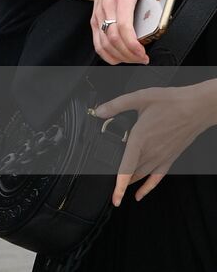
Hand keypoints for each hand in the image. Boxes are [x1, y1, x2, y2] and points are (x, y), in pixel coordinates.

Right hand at [87, 0, 158, 65]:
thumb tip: (166, 16)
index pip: (124, 25)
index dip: (132, 43)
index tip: (142, 52)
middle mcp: (109, 7)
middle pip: (114, 38)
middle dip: (128, 54)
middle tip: (142, 59)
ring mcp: (99, 16)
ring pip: (104, 43)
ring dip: (119, 56)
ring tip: (133, 59)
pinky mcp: (95, 22)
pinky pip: (97, 43)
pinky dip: (107, 55)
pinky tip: (118, 58)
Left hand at [95, 80, 216, 204]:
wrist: (197, 107)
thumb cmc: (172, 102)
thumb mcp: (139, 98)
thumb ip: (116, 105)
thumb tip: (99, 111)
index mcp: (141, 138)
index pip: (127, 168)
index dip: (119, 185)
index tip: (114, 198)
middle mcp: (151, 151)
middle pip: (132, 174)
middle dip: (119, 184)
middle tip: (109, 190)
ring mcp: (162, 156)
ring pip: (143, 176)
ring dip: (130, 184)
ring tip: (118, 190)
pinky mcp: (171, 157)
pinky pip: (158, 177)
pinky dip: (149, 187)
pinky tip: (141, 193)